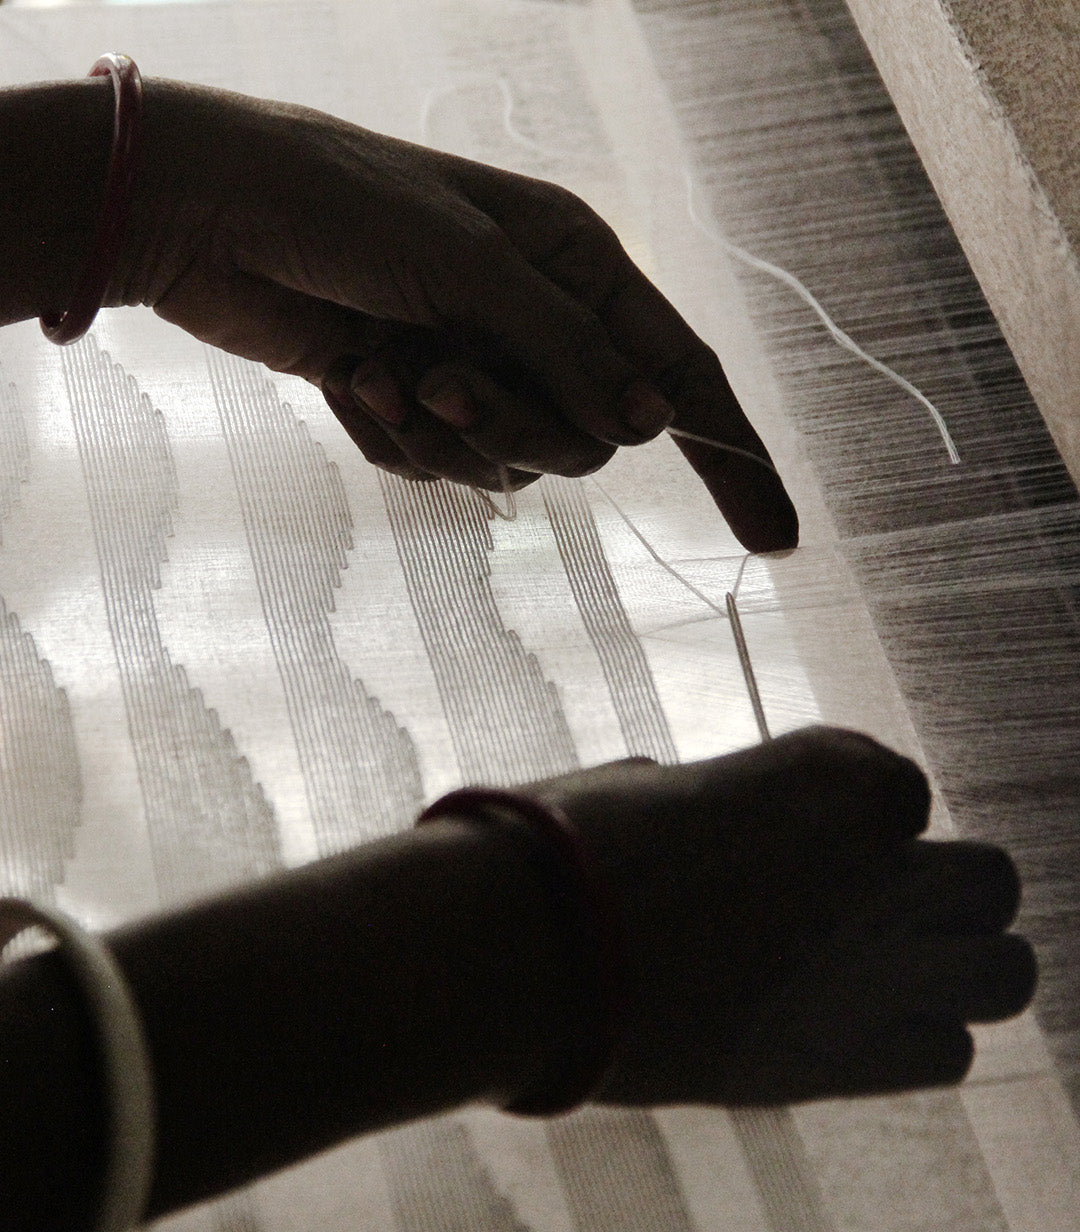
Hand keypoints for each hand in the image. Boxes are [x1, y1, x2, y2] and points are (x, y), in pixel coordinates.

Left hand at [115, 79, 797, 551]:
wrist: (215, 214)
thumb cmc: (345, 206)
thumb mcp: (473, 267)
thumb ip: (567, 351)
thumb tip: (648, 424)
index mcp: (577, 267)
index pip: (679, 376)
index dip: (734, 458)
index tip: (778, 539)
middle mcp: (537, 322)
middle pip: (586, 440)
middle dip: (514, 424)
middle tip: (442, 380)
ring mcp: (475, 365)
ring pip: (511, 464)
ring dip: (445, 434)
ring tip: (386, 369)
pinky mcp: (413, 401)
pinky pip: (438, 469)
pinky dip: (392, 438)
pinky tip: (349, 378)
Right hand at [531, 727, 1034, 1105]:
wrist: (523, 955)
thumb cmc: (563, 848)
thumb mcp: (647, 787)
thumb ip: (716, 796)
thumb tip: (710, 811)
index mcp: (825, 775)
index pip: (901, 786)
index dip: (855, 809)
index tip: (794, 830)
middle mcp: (874, 867)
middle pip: (991, 878)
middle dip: (940, 887)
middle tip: (862, 904)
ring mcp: (869, 968)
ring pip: (1007, 972)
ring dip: (957, 965)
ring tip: (876, 970)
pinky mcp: (835, 1061)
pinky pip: (945, 1053)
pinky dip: (915, 1038)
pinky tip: (841, 1024)